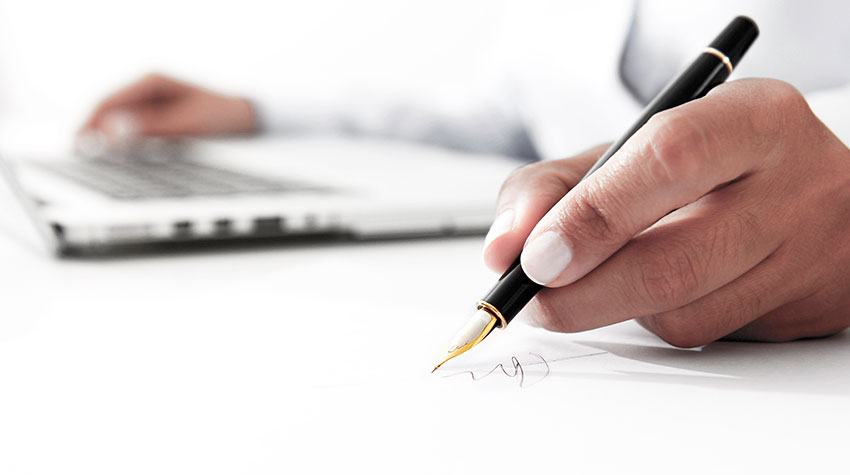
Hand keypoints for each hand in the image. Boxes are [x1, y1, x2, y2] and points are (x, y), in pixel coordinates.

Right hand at [78, 73, 256, 147]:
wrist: (248, 120)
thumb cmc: (223, 117)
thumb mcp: (187, 123)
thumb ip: (150, 127)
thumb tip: (112, 130)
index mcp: (152, 80)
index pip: (108, 101)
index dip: (88, 124)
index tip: (77, 144)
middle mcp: (147, 88)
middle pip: (107, 111)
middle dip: (91, 133)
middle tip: (77, 158)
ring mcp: (150, 102)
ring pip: (116, 122)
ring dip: (104, 140)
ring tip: (91, 162)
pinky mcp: (156, 117)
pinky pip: (130, 129)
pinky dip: (120, 143)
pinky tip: (113, 159)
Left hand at [483, 78, 849, 346]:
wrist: (806, 192)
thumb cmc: (702, 167)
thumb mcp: (625, 152)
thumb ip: (550, 189)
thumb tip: (503, 252)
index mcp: (751, 118)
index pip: (666, 160)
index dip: (590, 217)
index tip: (534, 259)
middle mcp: (795, 184)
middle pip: (673, 261)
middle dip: (580, 295)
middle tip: (533, 301)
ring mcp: (808, 254)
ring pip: (684, 315)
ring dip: (617, 310)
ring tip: (602, 280)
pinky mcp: (808, 310)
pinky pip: (706, 337)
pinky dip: (658, 322)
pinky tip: (658, 292)